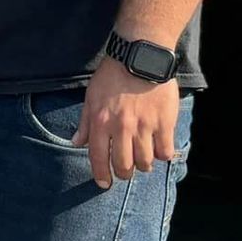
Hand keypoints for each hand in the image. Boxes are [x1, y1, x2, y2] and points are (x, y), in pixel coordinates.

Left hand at [71, 57, 181, 188]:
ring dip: (143, 165)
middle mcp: (122, 128)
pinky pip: (165, 151)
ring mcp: (144, 127)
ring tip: (143, 160)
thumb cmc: (112, 76)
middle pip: (124, 166)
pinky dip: (162, 155)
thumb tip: (76, 143)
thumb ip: (85, 123)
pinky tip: (159, 149)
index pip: (98, 158)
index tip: (104, 183)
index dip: (101, 175)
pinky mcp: (164, 123)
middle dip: (124, 174)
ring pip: (145, 162)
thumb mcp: (91, 97)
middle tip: (125, 171)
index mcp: (101, 122)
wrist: (139, 57)